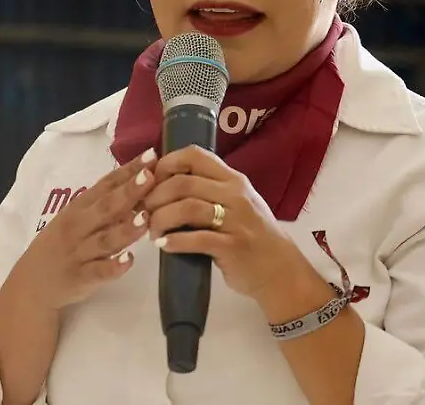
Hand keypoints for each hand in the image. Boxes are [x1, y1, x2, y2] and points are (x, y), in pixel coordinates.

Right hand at [4, 148, 159, 310]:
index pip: (106, 185)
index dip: (128, 170)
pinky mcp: (80, 277)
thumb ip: (103, 204)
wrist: (30, 285)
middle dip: (129, 191)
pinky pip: (99, 271)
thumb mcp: (75, 219)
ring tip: (145, 218)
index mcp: (78, 208)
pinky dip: (113, 266)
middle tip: (151, 176)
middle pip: (107, 207)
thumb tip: (139, 185)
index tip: (150, 155)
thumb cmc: (59, 246)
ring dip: (125, 229)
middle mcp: (78, 226)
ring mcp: (79, 252)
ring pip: (105, 239)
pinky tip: (129, 260)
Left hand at [142, 145, 306, 299]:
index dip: (166, 164)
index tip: (150, 180)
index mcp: (233, 179)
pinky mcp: (233, 247)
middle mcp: (235, 194)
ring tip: (151, 231)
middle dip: (155, 196)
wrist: (280, 269)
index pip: (194, 155)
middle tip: (143, 211)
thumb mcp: (236, 203)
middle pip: (183, 182)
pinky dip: (174, 242)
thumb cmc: (253, 235)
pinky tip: (164, 246)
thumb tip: (165, 183)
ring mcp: (236, 220)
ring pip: (187, 208)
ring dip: (160, 219)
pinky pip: (196, 239)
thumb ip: (209, 190)